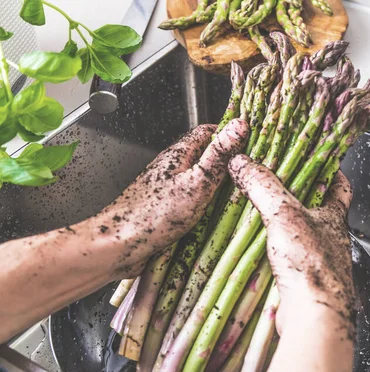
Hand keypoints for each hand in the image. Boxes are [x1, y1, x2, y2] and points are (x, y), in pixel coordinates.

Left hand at [94, 119, 247, 276]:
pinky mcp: (164, 209)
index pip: (207, 132)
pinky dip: (206, 204)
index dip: (229, 134)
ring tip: (236, 195)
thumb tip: (239, 125)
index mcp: (178, 154)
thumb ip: (218, 155)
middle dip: (225, 163)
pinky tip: (214, 217)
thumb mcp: (197, 182)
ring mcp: (166, 189)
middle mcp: (171, 168)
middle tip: (248, 173)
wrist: (118, 246)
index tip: (250, 143)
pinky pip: (191, 200)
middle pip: (203, 157)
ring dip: (217, 185)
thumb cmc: (154, 215)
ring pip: (198, 180)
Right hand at [228, 154, 354, 337]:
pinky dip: (275, 249)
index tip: (319, 159)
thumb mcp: (284, 214)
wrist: (315, 317)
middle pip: (319, 209)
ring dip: (285, 223)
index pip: (341, 186)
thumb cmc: (312, 265)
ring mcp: (319, 261)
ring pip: (303, 234)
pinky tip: (258, 248)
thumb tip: (242, 163)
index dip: (332, 170)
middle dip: (300, 196)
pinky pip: (289, 258)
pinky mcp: (304, 281)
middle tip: (279, 183)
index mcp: (334, 217)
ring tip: (262, 211)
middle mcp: (330, 238)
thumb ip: (263, 186)